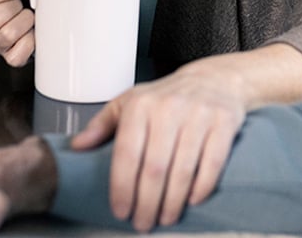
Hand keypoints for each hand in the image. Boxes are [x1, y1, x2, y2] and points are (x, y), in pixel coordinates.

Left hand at [70, 61, 246, 231]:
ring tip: (165, 218)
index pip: (127, 154)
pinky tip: (192, 200)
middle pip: (154, 168)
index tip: (121, 211)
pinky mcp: (224, 122)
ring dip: (172, 202)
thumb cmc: (168, 96)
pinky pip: (212, 163)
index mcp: (141, 105)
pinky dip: (202, 186)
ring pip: (182, 170)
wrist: (215, 79)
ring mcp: (199, 115)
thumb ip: (102, 124)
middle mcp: (169, 108)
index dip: (122, 188)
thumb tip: (77, 147)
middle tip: (143, 223)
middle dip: (147, 203)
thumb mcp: (131, 101)